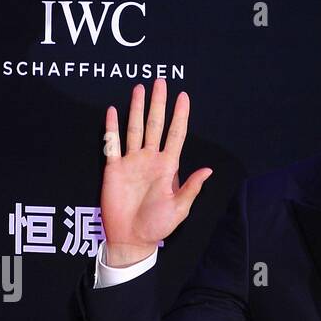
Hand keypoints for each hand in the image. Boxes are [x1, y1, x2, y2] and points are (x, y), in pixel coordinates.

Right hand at [100, 79, 212, 264]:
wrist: (132, 238)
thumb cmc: (157, 227)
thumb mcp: (179, 209)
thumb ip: (191, 188)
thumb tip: (208, 170)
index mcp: (168, 168)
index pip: (176, 135)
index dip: (180, 116)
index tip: (184, 97)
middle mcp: (150, 160)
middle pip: (155, 125)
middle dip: (158, 104)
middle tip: (160, 82)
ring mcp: (131, 162)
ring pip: (135, 128)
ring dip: (137, 109)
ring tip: (140, 88)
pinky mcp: (114, 169)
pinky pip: (112, 144)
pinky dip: (112, 127)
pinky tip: (112, 110)